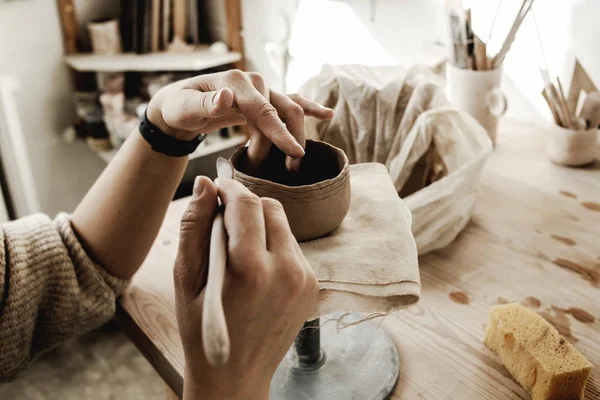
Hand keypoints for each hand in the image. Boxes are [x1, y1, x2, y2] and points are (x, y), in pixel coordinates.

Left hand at [146, 70, 332, 169]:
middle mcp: (253, 81)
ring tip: (293, 164)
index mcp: (235, 81)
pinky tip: (327, 114)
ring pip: (289, 110)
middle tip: (285, 170)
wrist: (180, 105)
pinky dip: (309, 108)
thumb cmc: (179, 108)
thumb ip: (205, 104)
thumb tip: (227, 97)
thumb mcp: (184, 108)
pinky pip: (289, 103)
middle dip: (288, 140)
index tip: (295, 153)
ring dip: (295, 135)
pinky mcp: (263, 101)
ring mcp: (261, 90)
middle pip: (284, 110)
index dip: (280, 133)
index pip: (263, 110)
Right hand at [174, 176, 318, 398]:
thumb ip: (195, 227)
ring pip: (284, 226)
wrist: (234, 377)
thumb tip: (205, 184)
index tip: (217, 187)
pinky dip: (274, 247)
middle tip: (224, 221)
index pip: (247, 203)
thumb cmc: (202, 330)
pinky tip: (256, 269)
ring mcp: (304, 279)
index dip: (230, 188)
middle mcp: (287, 270)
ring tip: (239, 251)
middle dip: (246, 206)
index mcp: (251, 269)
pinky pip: (293, 248)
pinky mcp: (312, 286)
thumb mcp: (186, 279)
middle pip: (271, 207)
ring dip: (261, 226)